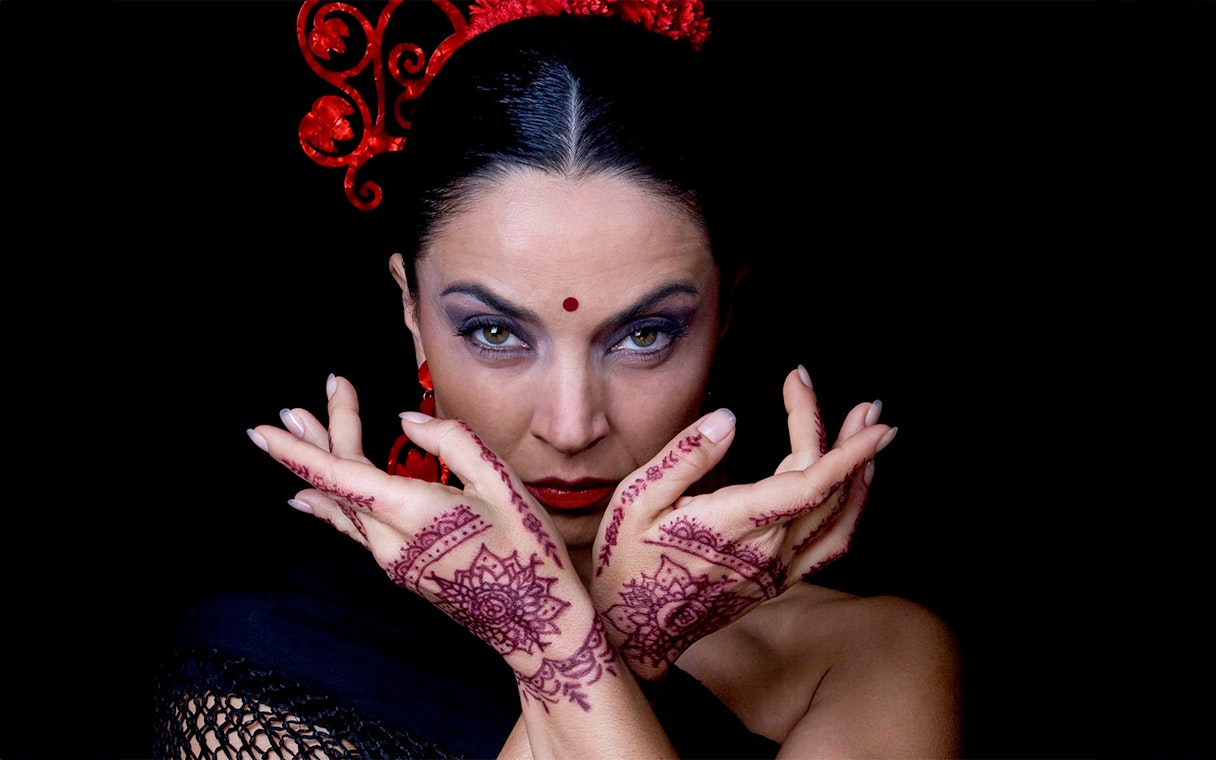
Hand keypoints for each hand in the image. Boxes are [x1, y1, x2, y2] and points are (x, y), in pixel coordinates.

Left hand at [247, 375, 610, 695]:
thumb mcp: (502, 482)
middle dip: (321, 435)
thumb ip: (453, 442)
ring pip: (345, 503)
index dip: (298, 451)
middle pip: (339, 482)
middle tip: (306, 401)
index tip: (262, 429)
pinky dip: (332, 501)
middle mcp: (390, 539)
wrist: (535, 622)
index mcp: (413, 512)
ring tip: (303, 424)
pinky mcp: (401, 568)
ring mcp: (392, 558)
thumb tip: (406, 420)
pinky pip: (355, 528)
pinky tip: (309, 496)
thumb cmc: (527, 550)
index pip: (338, 476)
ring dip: (325, 461)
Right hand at [589, 367, 895, 679]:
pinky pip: (830, 546)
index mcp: (732, 524)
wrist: (633, 630)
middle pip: (828, 490)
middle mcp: (765, 552)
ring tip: (871, 433)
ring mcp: (776, 571)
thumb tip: (728, 418)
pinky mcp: (777, 582)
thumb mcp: (635, 499)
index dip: (835, 441)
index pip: (808, 481)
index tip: (848, 407)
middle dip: (852, 441)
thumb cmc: (626, 561)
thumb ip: (684, 456)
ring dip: (862, 473)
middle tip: (868, 408)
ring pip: (839, 518)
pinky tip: (856, 486)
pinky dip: (852, 511)